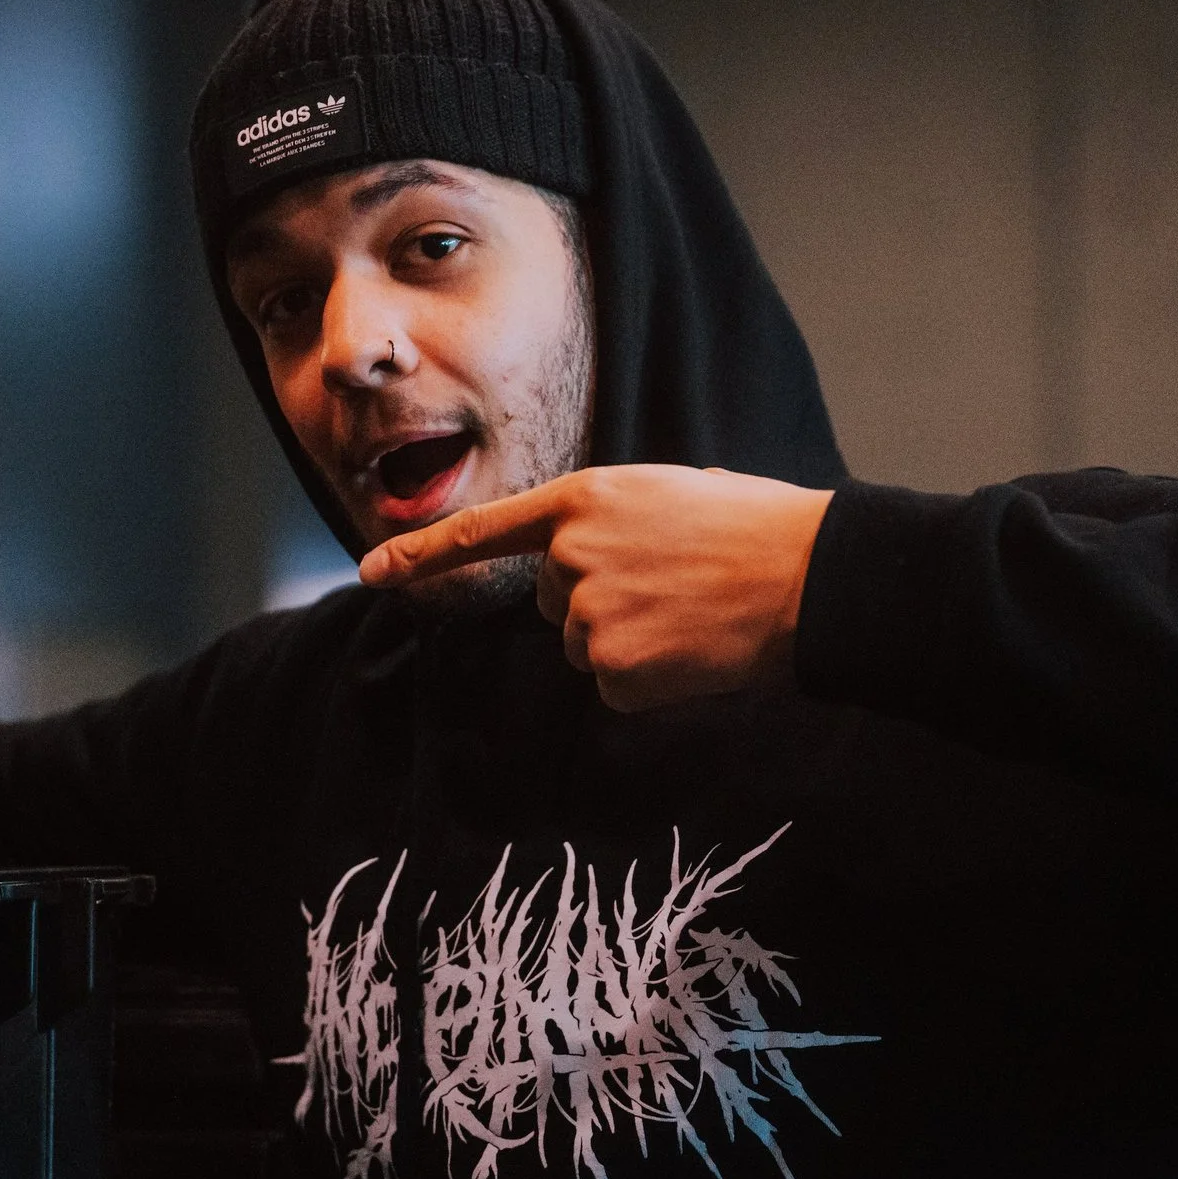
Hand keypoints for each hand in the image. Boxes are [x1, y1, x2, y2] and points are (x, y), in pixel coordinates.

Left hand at [359, 464, 834, 711]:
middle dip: (602, 599)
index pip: (483, 531)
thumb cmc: (756, 528)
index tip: (369, 573)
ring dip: (632, 639)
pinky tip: (694, 652)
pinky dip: (652, 680)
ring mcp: (588, 615)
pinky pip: (615, 686)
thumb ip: (614, 520)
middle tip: (674, 586)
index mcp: (584, 500)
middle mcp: (571, 554)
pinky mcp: (612, 669)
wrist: (808, 578)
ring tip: (693, 615)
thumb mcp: (673, 492)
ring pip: (586, 645)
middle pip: (554, 600)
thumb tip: (601, 556)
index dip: (421, 555)